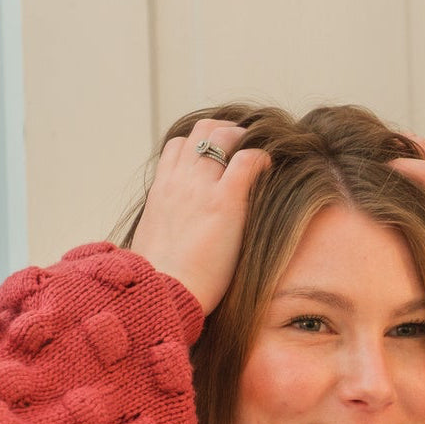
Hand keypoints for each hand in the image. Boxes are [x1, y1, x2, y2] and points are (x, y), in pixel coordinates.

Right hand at [129, 119, 270, 314]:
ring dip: (243, 138)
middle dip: (226, 131)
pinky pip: (247, 160)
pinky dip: (260, 158)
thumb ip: (170, 225)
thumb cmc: (162, 281)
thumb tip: (182, 234)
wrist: (163, 293)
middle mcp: (179, 180)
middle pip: (201, 130)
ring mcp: (201, 187)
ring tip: (257, 155)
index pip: (177, 146)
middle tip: (245, 147)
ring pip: (222, 134)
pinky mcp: (225, 202)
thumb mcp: (157, 242)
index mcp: (161, 190)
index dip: (200, 145)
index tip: (218, 157)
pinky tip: (268, 169)